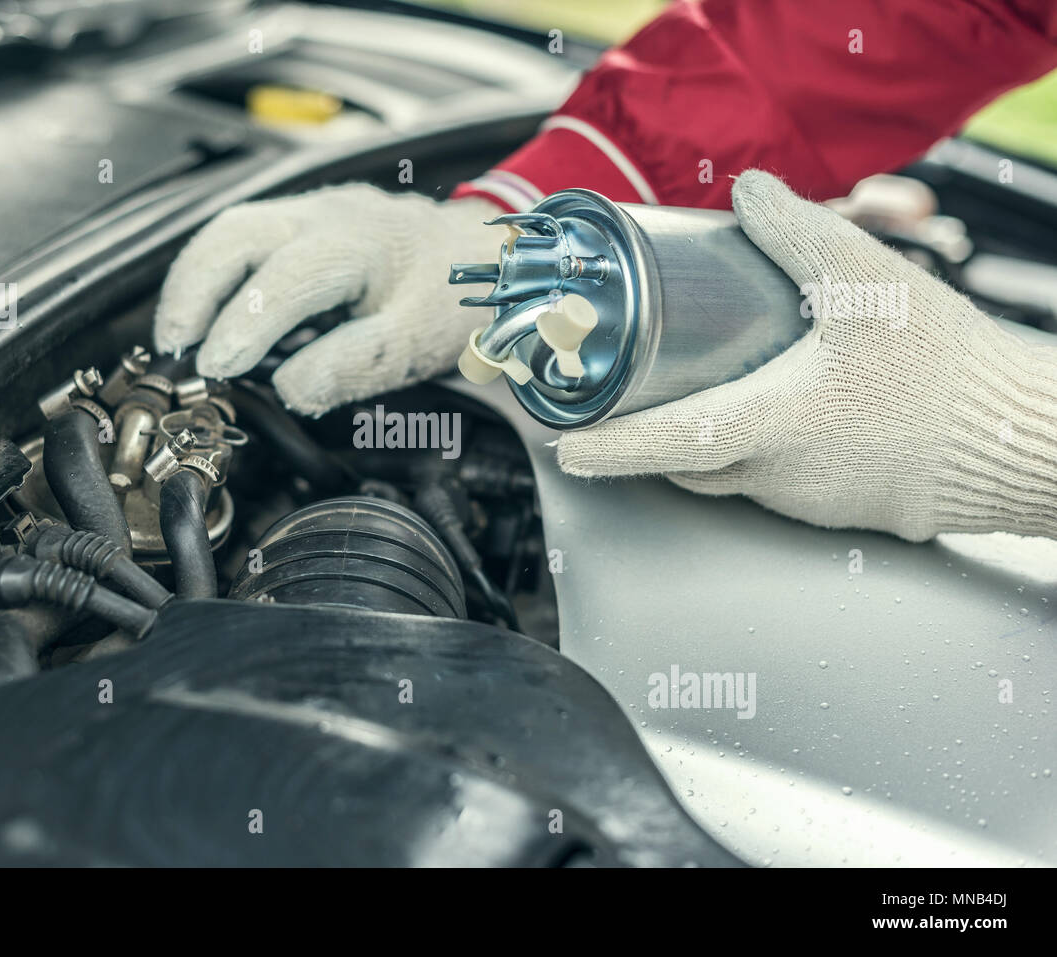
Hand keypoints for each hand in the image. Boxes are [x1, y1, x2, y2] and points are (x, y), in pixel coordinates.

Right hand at [153, 184, 501, 415]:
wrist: (485, 258)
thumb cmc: (451, 299)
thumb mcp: (415, 344)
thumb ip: (352, 366)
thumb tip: (287, 387)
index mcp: (358, 244)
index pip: (283, 279)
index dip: (243, 324)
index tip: (218, 366)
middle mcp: (326, 215)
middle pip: (235, 235)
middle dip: (193, 291)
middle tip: (174, 347)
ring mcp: (311, 211)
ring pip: (230, 230)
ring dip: (194, 281)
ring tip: (178, 334)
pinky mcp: (303, 222)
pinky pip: (244, 237)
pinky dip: (214, 274)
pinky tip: (206, 313)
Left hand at [557, 170, 1056, 541]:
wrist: (1019, 438)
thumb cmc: (944, 368)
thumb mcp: (868, 281)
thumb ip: (800, 232)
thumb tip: (748, 193)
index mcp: (773, 426)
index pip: (667, 444)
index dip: (610, 448)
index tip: (564, 449)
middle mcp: (781, 476)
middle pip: (690, 462)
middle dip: (652, 438)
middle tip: (629, 404)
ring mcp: (810, 501)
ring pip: (733, 475)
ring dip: (710, 441)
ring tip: (709, 394)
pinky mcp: (840, 510)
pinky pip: (777, 484)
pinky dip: (760, 453)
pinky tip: (781, 415)